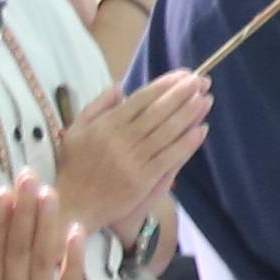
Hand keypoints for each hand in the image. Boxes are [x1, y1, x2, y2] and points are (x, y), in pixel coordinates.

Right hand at [49, 72, 209, 238]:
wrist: (73, 205)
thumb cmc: (74, 166)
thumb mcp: (76, 130)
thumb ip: (97, 106)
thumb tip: (119, 87)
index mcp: (105, 125)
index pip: (141, 99)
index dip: (164, 85)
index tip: (183, 75)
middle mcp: (120, 140)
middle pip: (157, 112)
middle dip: (182, 94)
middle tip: (201, 80)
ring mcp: (132, 160)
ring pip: (166, 132)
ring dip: (189, 114)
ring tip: (206, 99)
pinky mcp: (142, 180)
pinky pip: (169, 157)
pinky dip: (186, 143)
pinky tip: (201, 130)